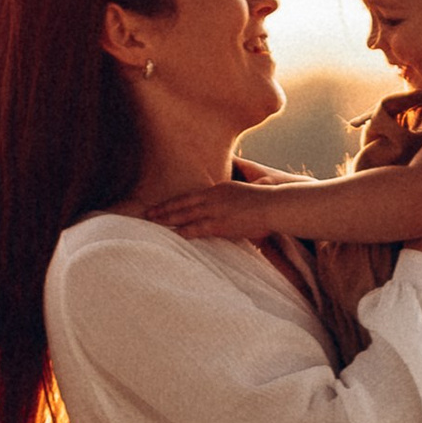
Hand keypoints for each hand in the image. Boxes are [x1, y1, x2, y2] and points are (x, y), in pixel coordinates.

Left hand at [147, 180, 292, 241]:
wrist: (274, 205)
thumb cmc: (265, 202)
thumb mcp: (244, 195)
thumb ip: (232, 199)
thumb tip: (229, 206)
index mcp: (218, 189)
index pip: (190, 195)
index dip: (174, 201)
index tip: (161, 205)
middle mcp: (213, 197)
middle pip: (182, 203)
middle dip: (164, 209)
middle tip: (147, 213)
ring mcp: (216, 210)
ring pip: (185, 214)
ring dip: (168, 219)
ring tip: (153, 222)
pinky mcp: (221, 223)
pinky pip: (198, 227)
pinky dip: (185, 230)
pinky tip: (174, 233)